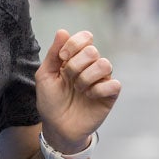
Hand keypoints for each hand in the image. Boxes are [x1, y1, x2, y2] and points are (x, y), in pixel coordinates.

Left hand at [36, 29, 119, 153]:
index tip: (62, 58)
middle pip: (93, 51)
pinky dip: (99, 90)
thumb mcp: (45, 76)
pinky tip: (90, 97)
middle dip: (76, 66)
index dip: (74, 44)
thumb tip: (63, 31)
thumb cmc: (50, 101)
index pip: (85, 38)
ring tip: (79, 90)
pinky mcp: (110, 95)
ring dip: (87, 78)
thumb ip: (53, 54)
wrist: (57, 127)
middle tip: (68, 80)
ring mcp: (101, 80)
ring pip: (105, 64)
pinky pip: (113, 84)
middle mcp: (91, 66)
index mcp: (76, 58)